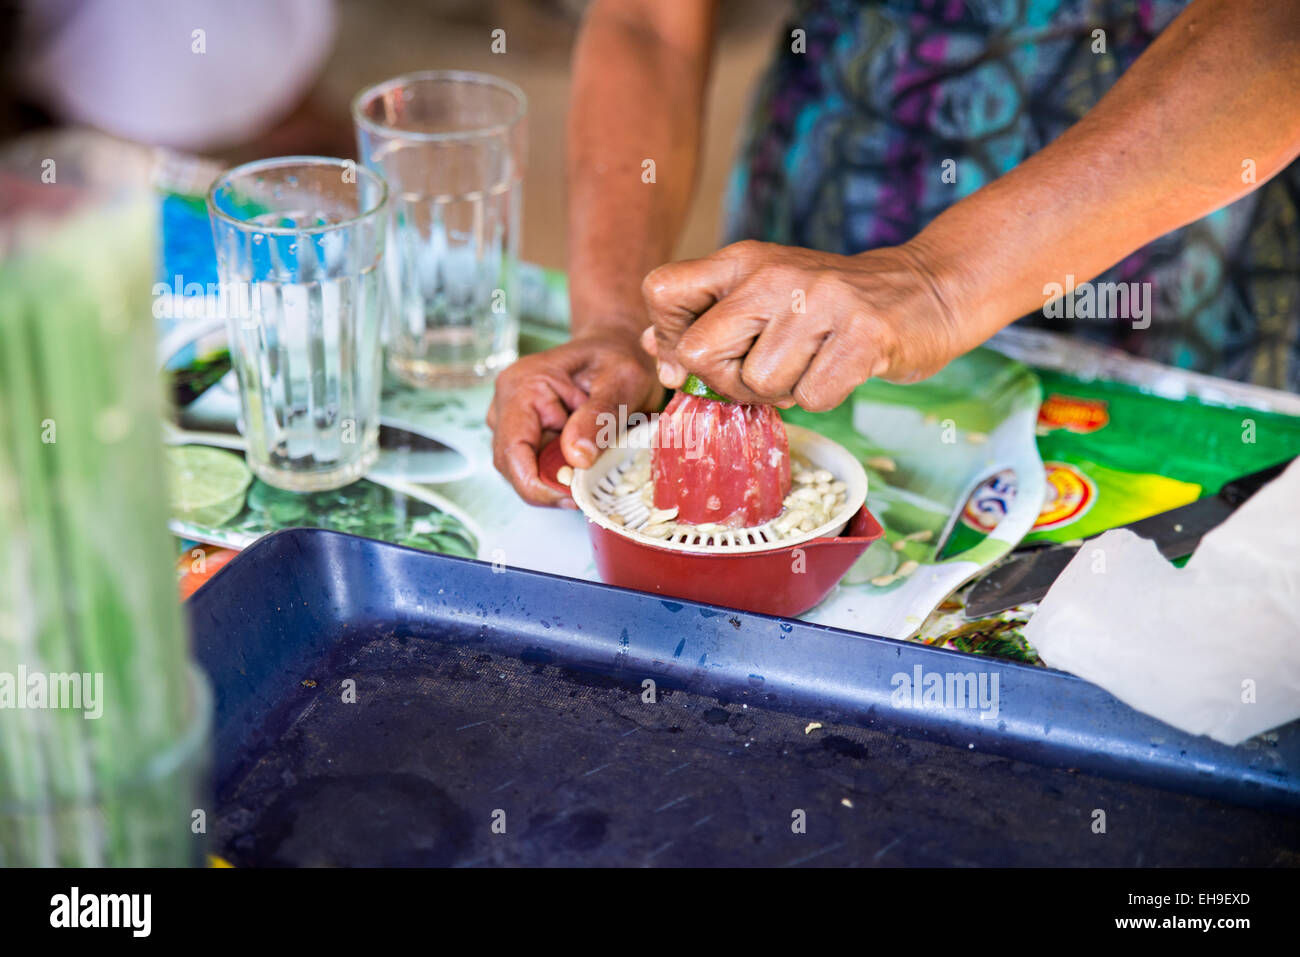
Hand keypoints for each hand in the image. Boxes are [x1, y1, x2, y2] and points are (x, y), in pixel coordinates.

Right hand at [486, 335, 664, 505]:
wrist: (618, 347)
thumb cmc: (619, 357)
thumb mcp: (621, 383)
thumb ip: (597, 419)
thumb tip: (576, 459)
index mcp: (522, 386)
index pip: (512, 449)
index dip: (535, 484)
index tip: (571, 496)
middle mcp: (507, 403)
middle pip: (513, 466)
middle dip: (549, 485)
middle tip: (589, 491)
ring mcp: (514, 420)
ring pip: (523, 470)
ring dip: (556, 480)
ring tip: (592, 473)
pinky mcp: (527, 434)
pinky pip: (537, 466)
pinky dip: (560, 474)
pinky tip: (585, 467)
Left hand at [640, 240, 959, 409]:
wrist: (926, 291)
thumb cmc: (832, 306)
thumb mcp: (763, 297)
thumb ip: (708, 319)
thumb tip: (654, 348)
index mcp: (743, 261)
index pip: (661, 291)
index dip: (669, 335)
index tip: (702, 352)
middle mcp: (774, 274)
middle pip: (699, 351)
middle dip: (727, 380)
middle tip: (764, 371)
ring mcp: (820, 302)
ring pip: (758, 383)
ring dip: (784, 392)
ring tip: (812, 363)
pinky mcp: (863, 335)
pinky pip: (813, 398)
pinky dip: (824, 396)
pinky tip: (841, 368)